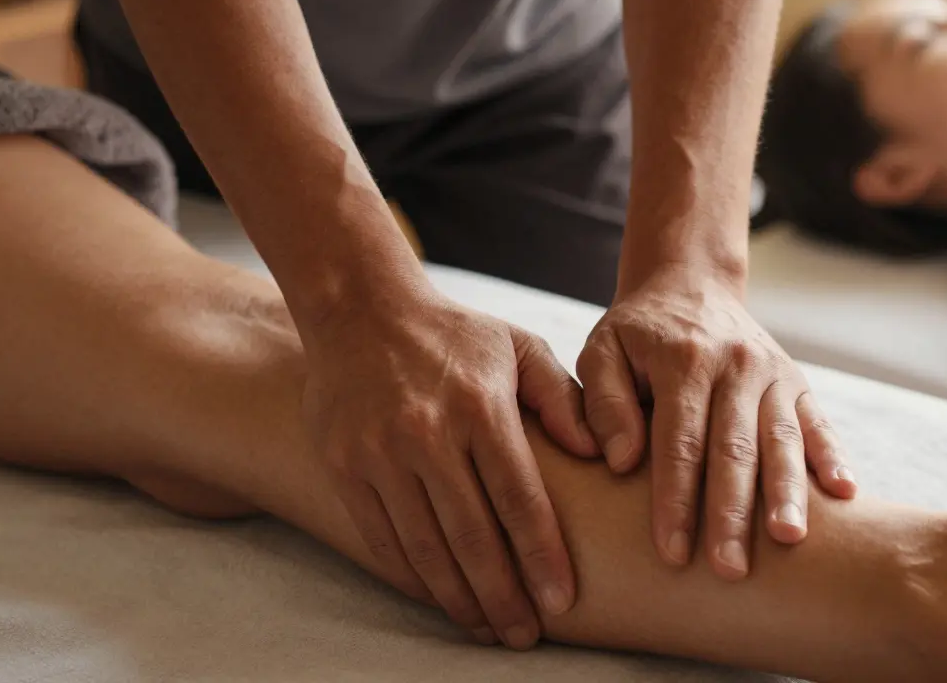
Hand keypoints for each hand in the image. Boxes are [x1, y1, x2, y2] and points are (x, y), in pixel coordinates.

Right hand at [301, 288, 597, 648]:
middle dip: (503, 596)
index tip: (561, 601)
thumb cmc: (452, 333)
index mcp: (479, 405)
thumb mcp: (517, 346)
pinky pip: (380, 538)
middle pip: (471, 536)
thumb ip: (561, 398)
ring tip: (486, 628)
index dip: (541, 556)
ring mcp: (379, 452)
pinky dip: (410, 577)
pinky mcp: (345, 465)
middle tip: (525, 636)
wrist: (359, 308)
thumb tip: (602, 454)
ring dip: (458, 598)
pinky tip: (438, 598)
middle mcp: (427, 433)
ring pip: (424, 546)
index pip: (518, 498)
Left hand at [576, 266, 856, 579]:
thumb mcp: (601, 352)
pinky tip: (845, 494)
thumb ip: (604, 402)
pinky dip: (832, 456)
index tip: (672, 553)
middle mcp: (733, 364)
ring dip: (787, 493)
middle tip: (729, 570)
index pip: (678, 442)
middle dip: (732, 513)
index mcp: (681, 360)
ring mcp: (771, 372)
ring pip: (782, 439)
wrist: (688, 284)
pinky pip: (817, 421)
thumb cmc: (635, 335)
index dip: (676, 499)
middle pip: (734, 449)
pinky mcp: (796, 380)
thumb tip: (621, 461)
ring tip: (789, 541)